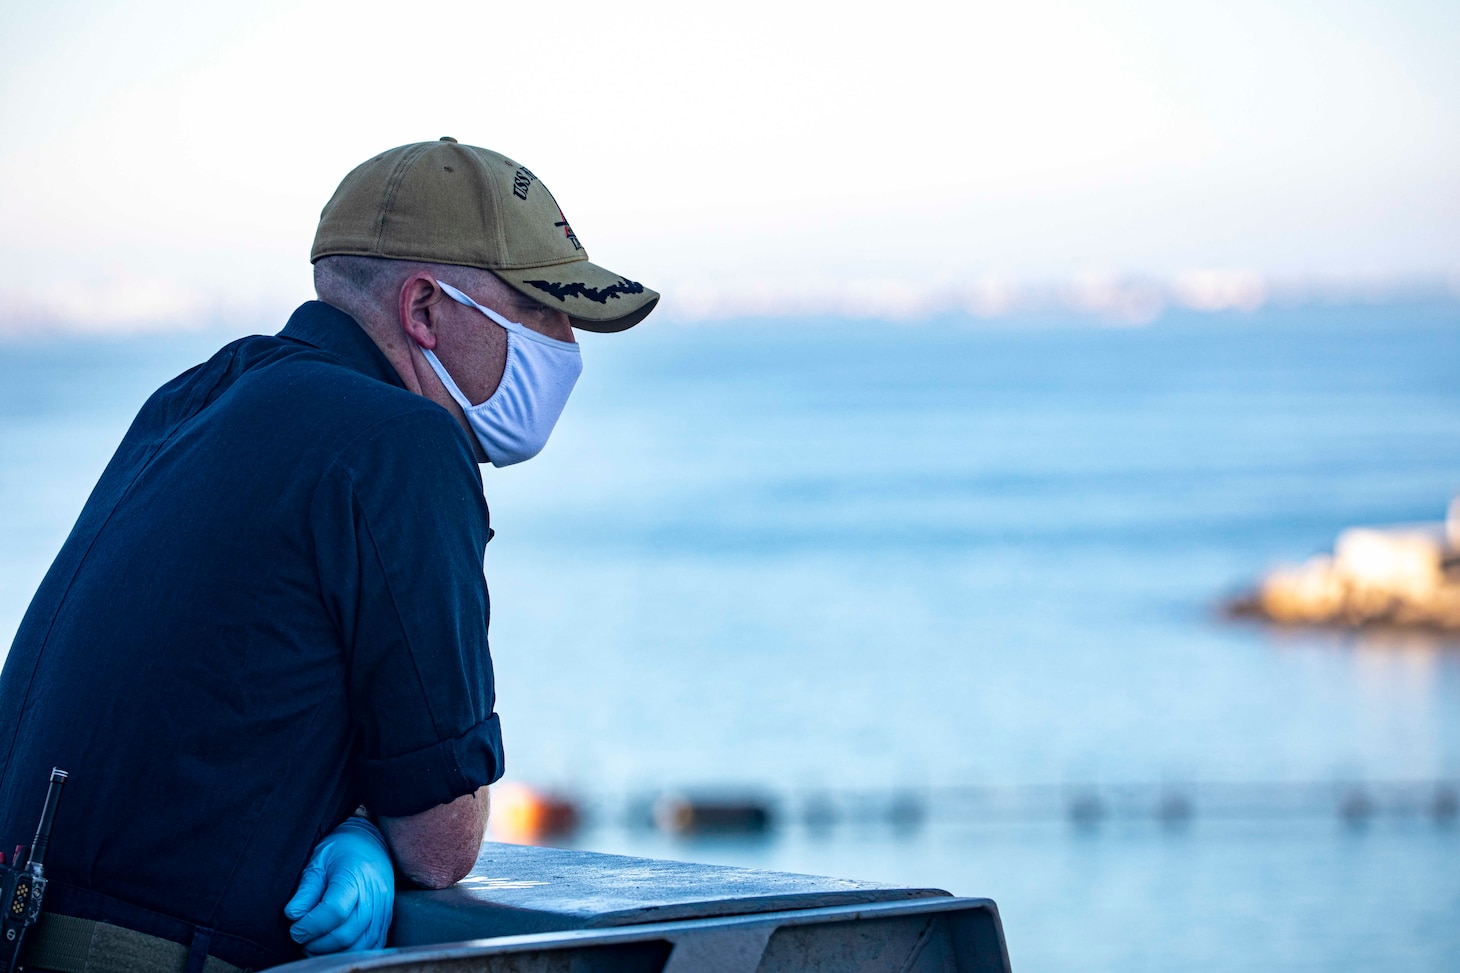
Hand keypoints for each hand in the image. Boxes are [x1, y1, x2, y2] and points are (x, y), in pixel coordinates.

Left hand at [284, 816, 394, 954]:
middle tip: (302, 938)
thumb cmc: (341, 850)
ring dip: (334, 952)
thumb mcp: (317, 862)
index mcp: (355, 875)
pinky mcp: (387, 918)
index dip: (310, 925)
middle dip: (318, 943)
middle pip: (347, 932)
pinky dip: (353, 952)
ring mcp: (384, 908)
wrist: (370, 842)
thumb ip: (306, 889)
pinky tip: (336, 947)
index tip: (295, 928)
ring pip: (361, 944)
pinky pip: (374, 945)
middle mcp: (374, 894)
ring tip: (315, 945)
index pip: (334, 911)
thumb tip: (293, 915)